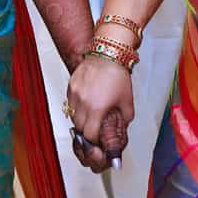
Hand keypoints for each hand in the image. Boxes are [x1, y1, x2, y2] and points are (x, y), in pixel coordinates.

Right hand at [66, 54, 134, 172]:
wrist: (108, 54)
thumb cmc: (118, 75)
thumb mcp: (127, 103)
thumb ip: (124, 120)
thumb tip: (121, 131)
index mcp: (97, 108)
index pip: (89, 135)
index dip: (94, 142)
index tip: (98, 142)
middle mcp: (83, 102)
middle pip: (79, 128)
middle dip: (87, 133)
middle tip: (94, 132)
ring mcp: (75, 94)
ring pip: (72, 116)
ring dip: (80, 120)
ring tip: (90, 118)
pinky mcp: (71, 86)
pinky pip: (70, 103)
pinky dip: (77, 108)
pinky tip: (86, 105)